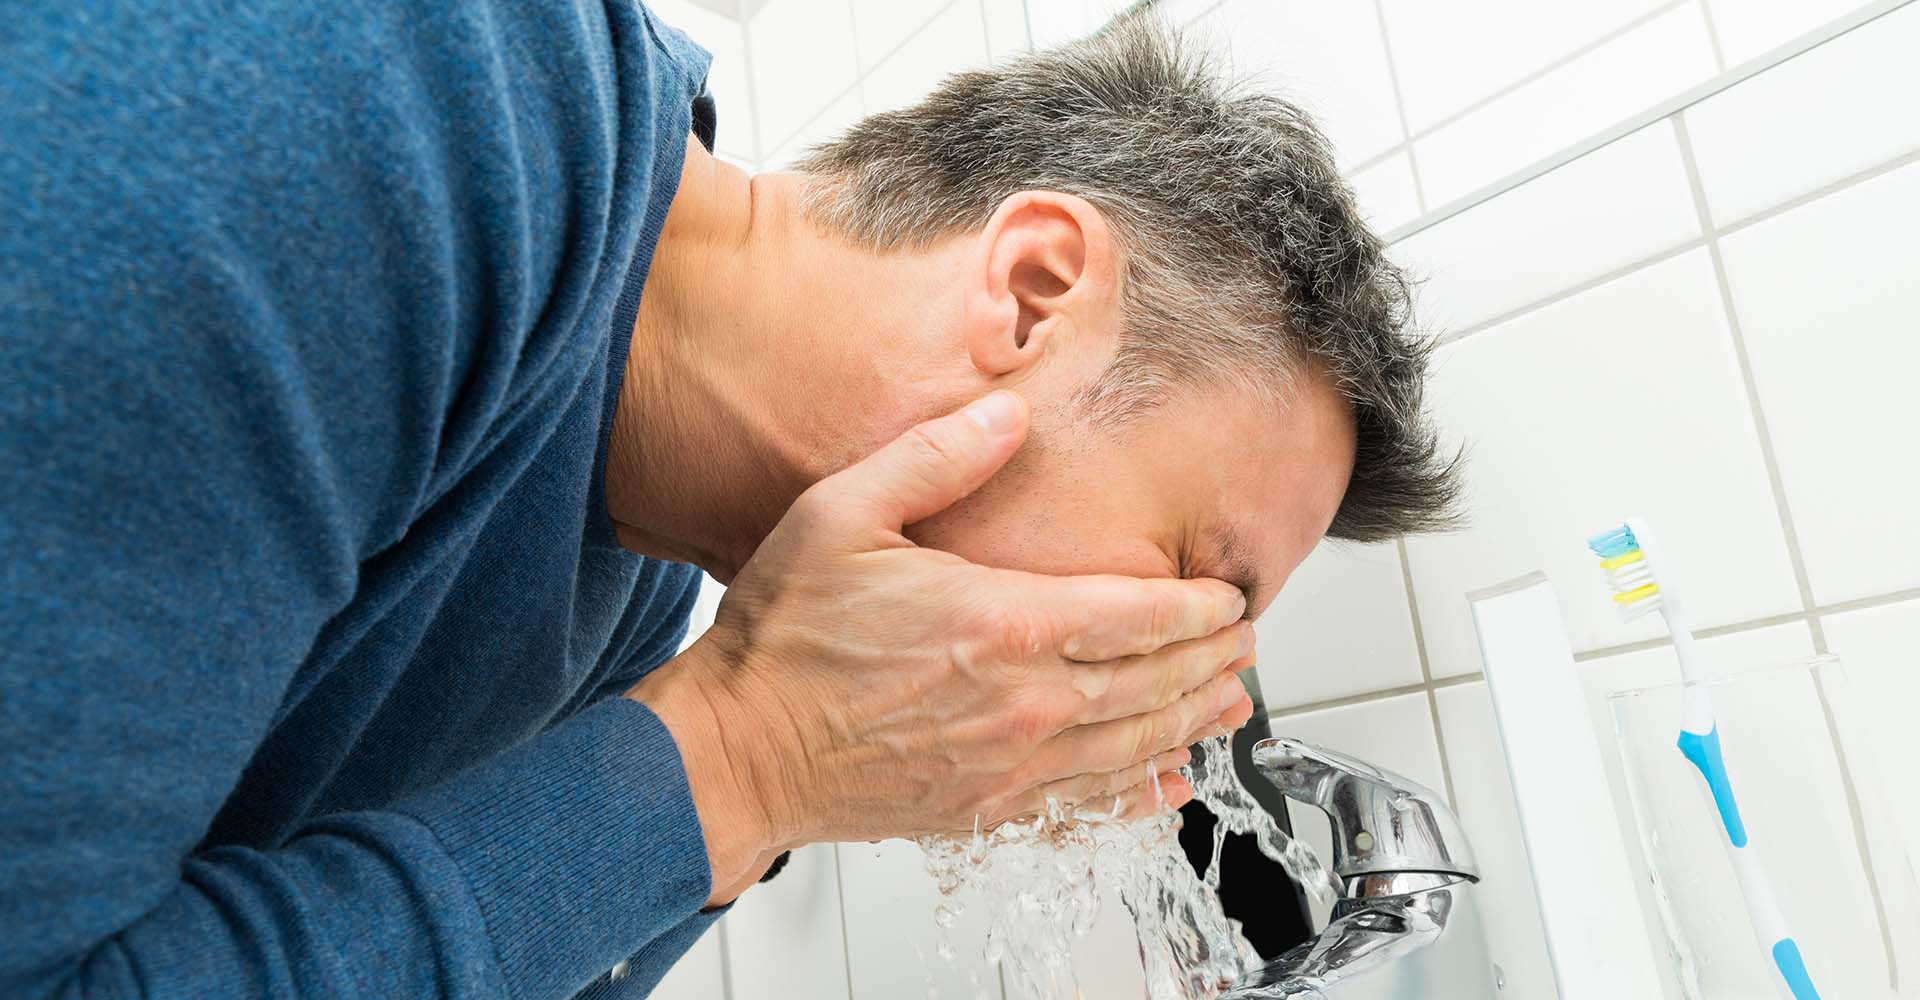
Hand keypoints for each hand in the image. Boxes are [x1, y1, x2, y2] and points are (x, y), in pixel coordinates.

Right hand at [630, 391, 1255, 904]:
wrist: (735, 750)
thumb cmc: (783, 638)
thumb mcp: (842, 515)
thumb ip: (933, 461)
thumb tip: (1010, 418)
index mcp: (1000, 625)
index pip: (1135, 615)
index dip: (1195, 607)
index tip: (1230, 595)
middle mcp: (1020, 705)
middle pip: (1149, 685)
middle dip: (1210, 662)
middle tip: (1249, 644)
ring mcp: (1006, 768)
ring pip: (1129, 747)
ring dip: (1190, 724)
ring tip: (1231, 705)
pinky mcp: (982, 809)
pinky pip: (1083, 806)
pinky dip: (1136, 796)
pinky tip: (1166, 786)